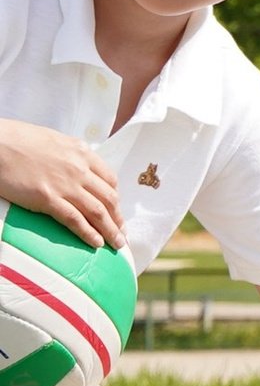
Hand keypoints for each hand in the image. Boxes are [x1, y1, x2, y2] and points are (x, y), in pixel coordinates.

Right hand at [0, 121, 123, 249]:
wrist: (0, 143)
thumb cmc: (20, 141)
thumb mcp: (56, 143)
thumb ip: (70, 157)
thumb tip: (76, 169)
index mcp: (83, 153)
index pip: (109, 180)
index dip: (116, 199)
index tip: (117, 212)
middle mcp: (80, 169)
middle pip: (109, 198)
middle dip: (118, 218)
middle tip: (122, 234)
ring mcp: (65, 184)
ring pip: (97, 211)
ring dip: (110, 230)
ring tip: (117, 244)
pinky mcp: (47, 198)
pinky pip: (74, 219)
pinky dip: (88, 233)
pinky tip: (96, 243)